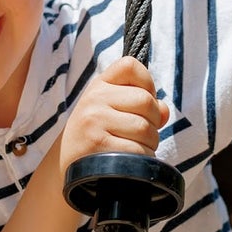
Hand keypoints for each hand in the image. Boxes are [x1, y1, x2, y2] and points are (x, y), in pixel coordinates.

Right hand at [59, 53, 168, 173]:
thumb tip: (164, 111)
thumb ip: (142, 104)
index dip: (147, 83)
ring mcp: (94, 121)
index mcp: (99, 86)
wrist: (67, 165)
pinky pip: (137, 150)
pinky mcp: (98, 145)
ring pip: (145, 128)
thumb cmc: (98, 135)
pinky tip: (131, 162)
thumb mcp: (113, 111)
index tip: (143, 102)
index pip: (130, 66)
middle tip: (142, 134)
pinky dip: (142, 159)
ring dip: (150, 144)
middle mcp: (94, 99)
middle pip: (146, 101)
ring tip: (136, 148)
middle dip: (153, 122)